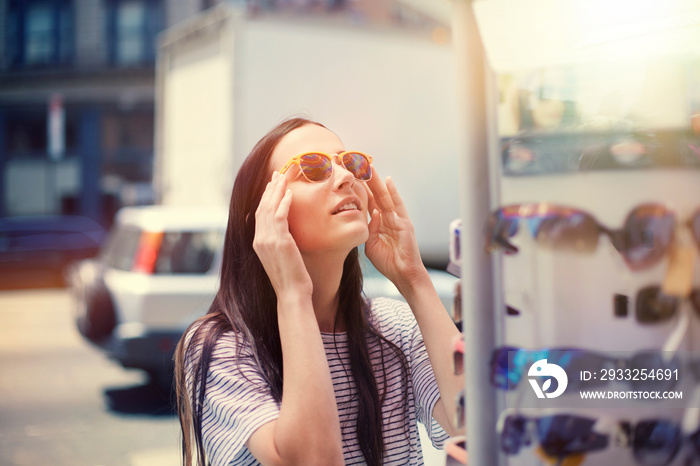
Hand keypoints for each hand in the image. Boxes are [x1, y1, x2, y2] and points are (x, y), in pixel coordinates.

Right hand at [253, 172, 312, 299]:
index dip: (266, 197)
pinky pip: (279, 217)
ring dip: (276, 191)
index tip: (273, 184)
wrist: (292, 293)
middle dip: (270, 189)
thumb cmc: (292, 277)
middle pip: (262, 207)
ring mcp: (267, 241)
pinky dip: (283, 203)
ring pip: (269, 209)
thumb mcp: (283, 256)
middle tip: (277, 174)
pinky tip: (289, 194)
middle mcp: (259, 240)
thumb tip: (287, 230)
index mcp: (258, 242)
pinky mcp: (279, 242)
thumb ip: (281, 241)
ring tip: (283, 178)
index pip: (260, 213)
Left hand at [365, 170, 427, 293]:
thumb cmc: (388, 262)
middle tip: (357, 166)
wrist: (403, 274)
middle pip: (376, 195)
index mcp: (379, 224)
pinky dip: (393, 192)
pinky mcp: (404, 223)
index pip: (368, 203)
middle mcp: (388, 218)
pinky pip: (397, 205)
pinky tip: (387, 180)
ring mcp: (397, 219)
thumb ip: (370, 229)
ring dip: (377, 182)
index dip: (360, 191)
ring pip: (384, 196)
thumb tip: (371, 215)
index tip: (350, 179)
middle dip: (367, 181)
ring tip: (369, 167)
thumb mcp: (371, 245)